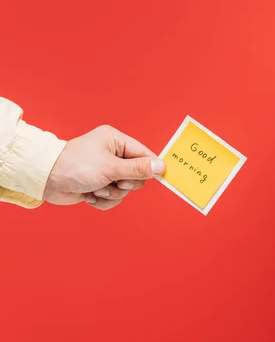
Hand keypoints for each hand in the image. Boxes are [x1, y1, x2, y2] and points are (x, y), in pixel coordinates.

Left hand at [43, 125, 165, 209]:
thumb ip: (138, 168)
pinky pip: (113, 198)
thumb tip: (162, 166)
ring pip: (125, 190)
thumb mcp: (111, 167)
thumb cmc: (75, 166)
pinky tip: (89, 196)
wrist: (45, 180)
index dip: (150, 168)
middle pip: (137, 175)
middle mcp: (112, 154)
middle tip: (114, 182)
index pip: (144, 154)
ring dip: (111, 194)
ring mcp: (105, 171)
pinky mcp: (98, 185)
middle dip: (124, 184)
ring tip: (95, 189)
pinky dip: (103, 201)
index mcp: (116, 141)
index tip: (158, 178)